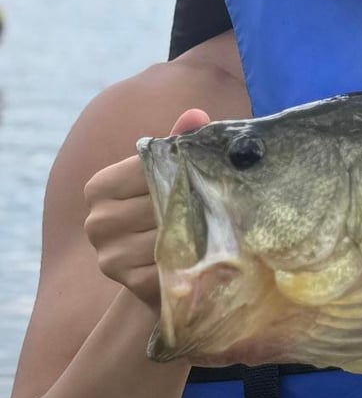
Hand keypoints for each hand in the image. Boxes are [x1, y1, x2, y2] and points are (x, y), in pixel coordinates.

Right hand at [84, 109, 208, 308]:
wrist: (166, 268)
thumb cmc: (169, 210)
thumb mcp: (172, 175)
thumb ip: (179, 144)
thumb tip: (195, 115)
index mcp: (99, 187)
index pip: (149, 169)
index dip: (185, 171)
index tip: (212, 174)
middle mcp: (97, 221)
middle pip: (161, 202)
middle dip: (196, 202)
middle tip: (228, 201)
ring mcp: (109, 255)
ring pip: (171, 233)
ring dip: (201, 232)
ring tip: (222, 226)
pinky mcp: (130, 282)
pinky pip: (173, 264)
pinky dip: (194, 259)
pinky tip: (206, 255)